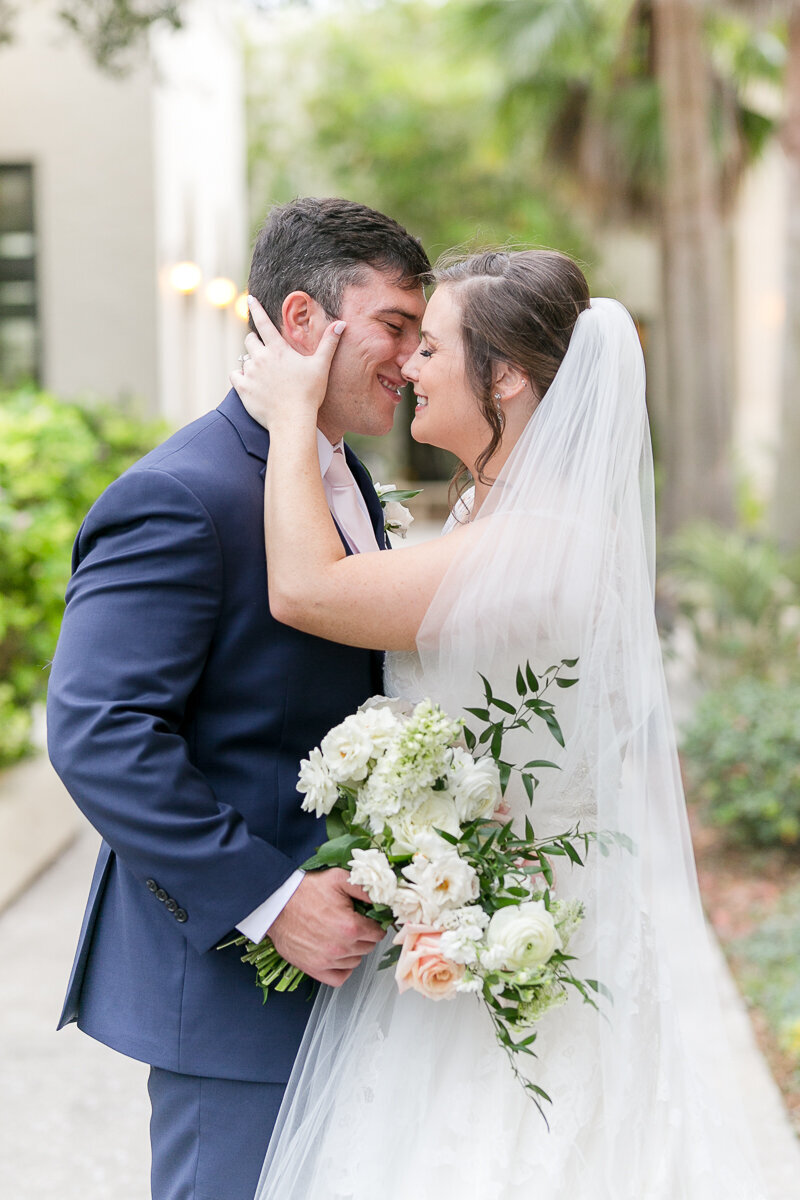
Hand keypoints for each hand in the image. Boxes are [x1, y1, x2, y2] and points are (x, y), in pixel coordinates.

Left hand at [231, 296, 345, 432]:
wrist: (292, 419)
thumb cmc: (309, 393)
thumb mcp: (321, 366)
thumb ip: (329, 343)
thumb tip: (341, 323)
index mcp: (278, 349)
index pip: (264, 322)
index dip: (256, 308)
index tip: (249, 298)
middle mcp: (261, 357)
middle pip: (249, 340)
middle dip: (255, 342)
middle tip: (265, 352)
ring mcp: (250, 373)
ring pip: (244, 359)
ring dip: (251, 363)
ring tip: (263, 375)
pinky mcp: (242, 388)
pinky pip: (234, 375)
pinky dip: (239, 377)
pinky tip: (249, 382)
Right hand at [267, 868, 383, 987]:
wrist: (276, 904)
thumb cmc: (305, 891)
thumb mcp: (339, 878)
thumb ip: (365, 889)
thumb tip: (384, 898)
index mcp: (350, 927)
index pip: (378, 933)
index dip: (374, 924)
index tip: (368, 919)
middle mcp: (340, 947)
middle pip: (368, 947)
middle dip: (364, 936)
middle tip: (352, 924)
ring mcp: (327, 960)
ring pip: (355, 961)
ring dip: (353, 951)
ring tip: (341, 935)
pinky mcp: (313, 969)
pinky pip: (339, 977)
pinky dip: (342, 968)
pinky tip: (338, 955)